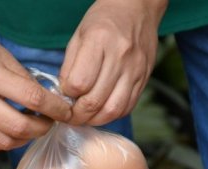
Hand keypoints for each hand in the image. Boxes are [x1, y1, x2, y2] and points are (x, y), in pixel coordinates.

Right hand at [0, 0, 71, 151]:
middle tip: (51, 121)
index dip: (56, 108)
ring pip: (4, 142)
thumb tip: (46, 99)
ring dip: (25, 138)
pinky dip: (6, 142)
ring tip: (33, 127)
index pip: (32, 99)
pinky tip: (13, 132)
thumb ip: (22, 77)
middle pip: (20, 128)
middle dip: (43, 128)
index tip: (67, 111)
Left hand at [59, 0, 167, 125]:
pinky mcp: (144, 78)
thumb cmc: (103, 21)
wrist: (137, 8)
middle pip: (95, 101)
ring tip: (86, 116)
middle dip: (78, 115)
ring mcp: (135, 69)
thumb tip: (64, 96)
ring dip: (95, 119)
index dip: (67, 94)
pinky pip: (128, 106)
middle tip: (71, 115)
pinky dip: (112, 114)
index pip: (79, 83)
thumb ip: (69, 67)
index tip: (64, 94)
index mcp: (99, 41)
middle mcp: (120, 56)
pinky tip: (102, 110)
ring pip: (113, 109)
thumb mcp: (78, 37)